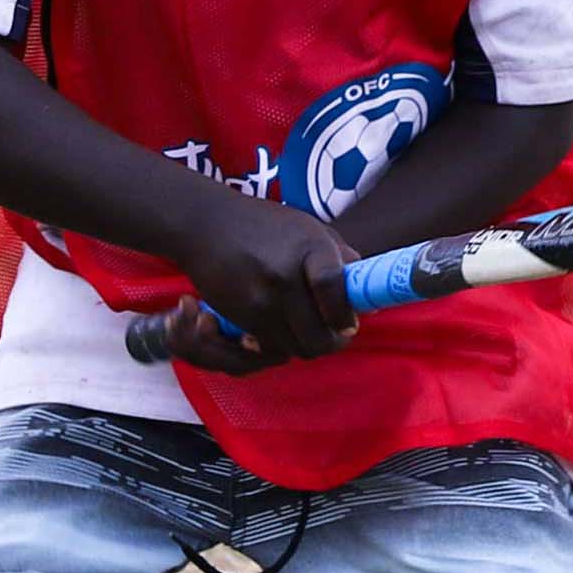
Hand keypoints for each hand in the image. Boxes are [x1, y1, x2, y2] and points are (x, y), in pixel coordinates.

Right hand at [168, 194, 359, 371]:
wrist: (204, 224)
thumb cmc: (263, 225)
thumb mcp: (308, 229)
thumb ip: (340, 258)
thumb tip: (368, 298)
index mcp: (308, 247)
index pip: (333, 287)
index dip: (344, 314)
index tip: (350, 323)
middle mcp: (283, 274)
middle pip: (318, 335)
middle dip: (332, 341)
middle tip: (334, 332)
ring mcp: (259, 299)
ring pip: (297, 348)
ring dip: (306, 344)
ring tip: (307, 328)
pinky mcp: (240, 316)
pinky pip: (271, 347)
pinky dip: (280, 343)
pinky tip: (281, 326)